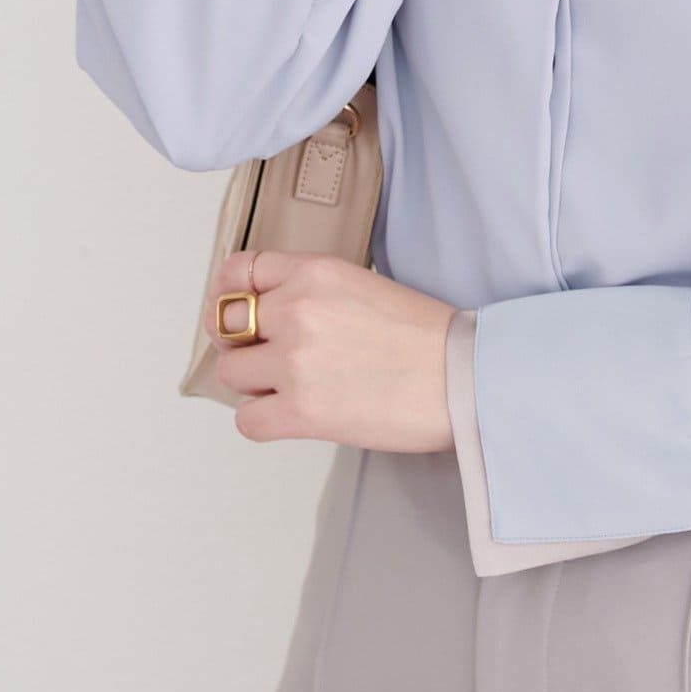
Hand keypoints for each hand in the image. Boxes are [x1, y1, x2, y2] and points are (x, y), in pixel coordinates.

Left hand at [206, 249, 457, 451]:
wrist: (464, 378)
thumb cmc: (427, 337)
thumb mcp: (364, 285)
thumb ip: (313, 291)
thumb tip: (267, 313)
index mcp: (316, 272)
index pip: (240, 271)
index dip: (232, 293)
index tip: (237, 310)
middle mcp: (298, 310)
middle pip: (225, 325)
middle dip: (242, 342)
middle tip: (268, 356)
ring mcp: (295, 361)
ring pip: (232, 374)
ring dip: (256, 383)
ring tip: (294, 387)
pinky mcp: (301, 411)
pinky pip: (247, 420)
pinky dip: (264, 420)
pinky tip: (294, 414)